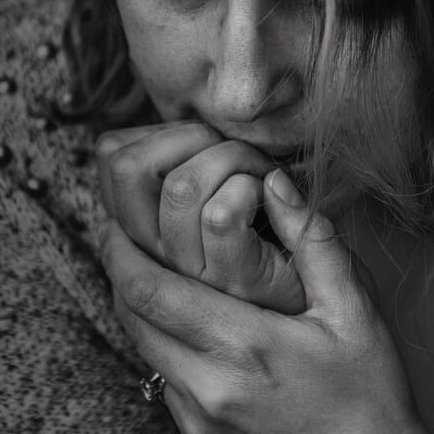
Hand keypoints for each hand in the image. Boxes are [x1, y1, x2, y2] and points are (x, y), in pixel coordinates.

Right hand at [96, 122, 306, 313]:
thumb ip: (181, 169)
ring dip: (231, 157)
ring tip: (259, 172)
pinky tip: (273, 196)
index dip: (158, 129)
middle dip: (188, 134)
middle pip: (126, 165)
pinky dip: (254, 187)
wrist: (322, 305)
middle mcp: (155, 253)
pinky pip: (222, 214)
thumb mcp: (208, 204)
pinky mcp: (233, 282)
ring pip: (180, 185)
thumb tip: (159, 128)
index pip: (111, 155)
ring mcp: (191, 272)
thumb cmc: (272, 240)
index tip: (203, 142)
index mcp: (142, 228)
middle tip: (231, 149)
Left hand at [99, 169, 433, 433]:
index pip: (149, 289)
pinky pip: (167, 393)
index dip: (121, 250)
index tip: (117, 221)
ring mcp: (195, 429)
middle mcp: (207, 391)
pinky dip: (175, 361)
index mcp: (244, 347)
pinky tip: (208, 347)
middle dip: (123, 275)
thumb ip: (313, 241)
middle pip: (132, 320)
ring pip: (147, 356)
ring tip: (166, 285)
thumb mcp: (356, 314)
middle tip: (126, 240)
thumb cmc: (372, 401)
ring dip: (147, 319)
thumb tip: (275, 183)